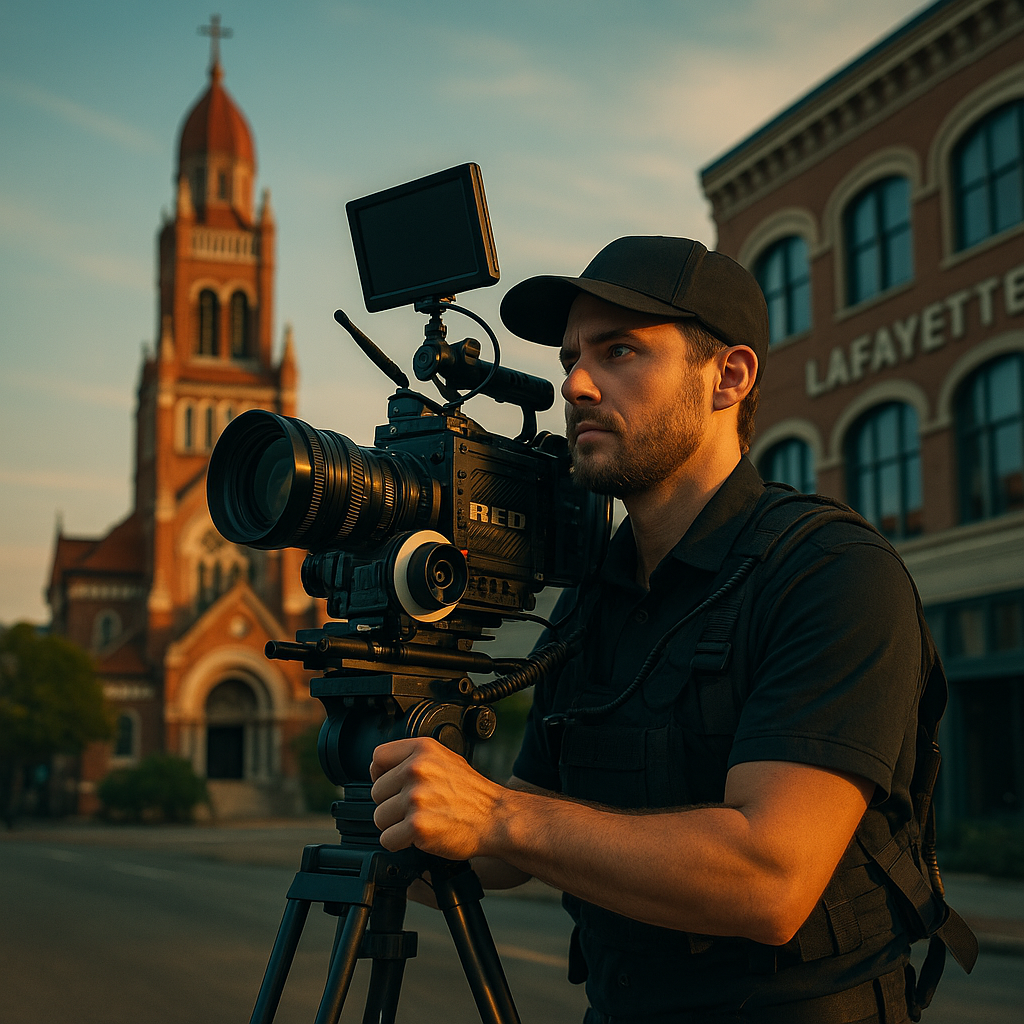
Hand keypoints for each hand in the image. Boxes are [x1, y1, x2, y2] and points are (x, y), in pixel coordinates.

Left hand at [369, 737, 504, 859]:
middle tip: (416, 808)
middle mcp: (417, 770)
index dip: (381, 774)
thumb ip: (414, 759)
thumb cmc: (472, 793)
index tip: (392, 785)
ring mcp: (416, 798)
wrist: (496, 818)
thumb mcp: (445, 759)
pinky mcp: (417, 826)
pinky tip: (419, 836)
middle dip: (391, 804)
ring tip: (420, 821)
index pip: (378, 757)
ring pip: (379, 817)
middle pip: (376, 792)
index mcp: (422, 750)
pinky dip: (400, 843)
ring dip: (395, 825)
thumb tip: (380, 769)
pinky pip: (387, 839)